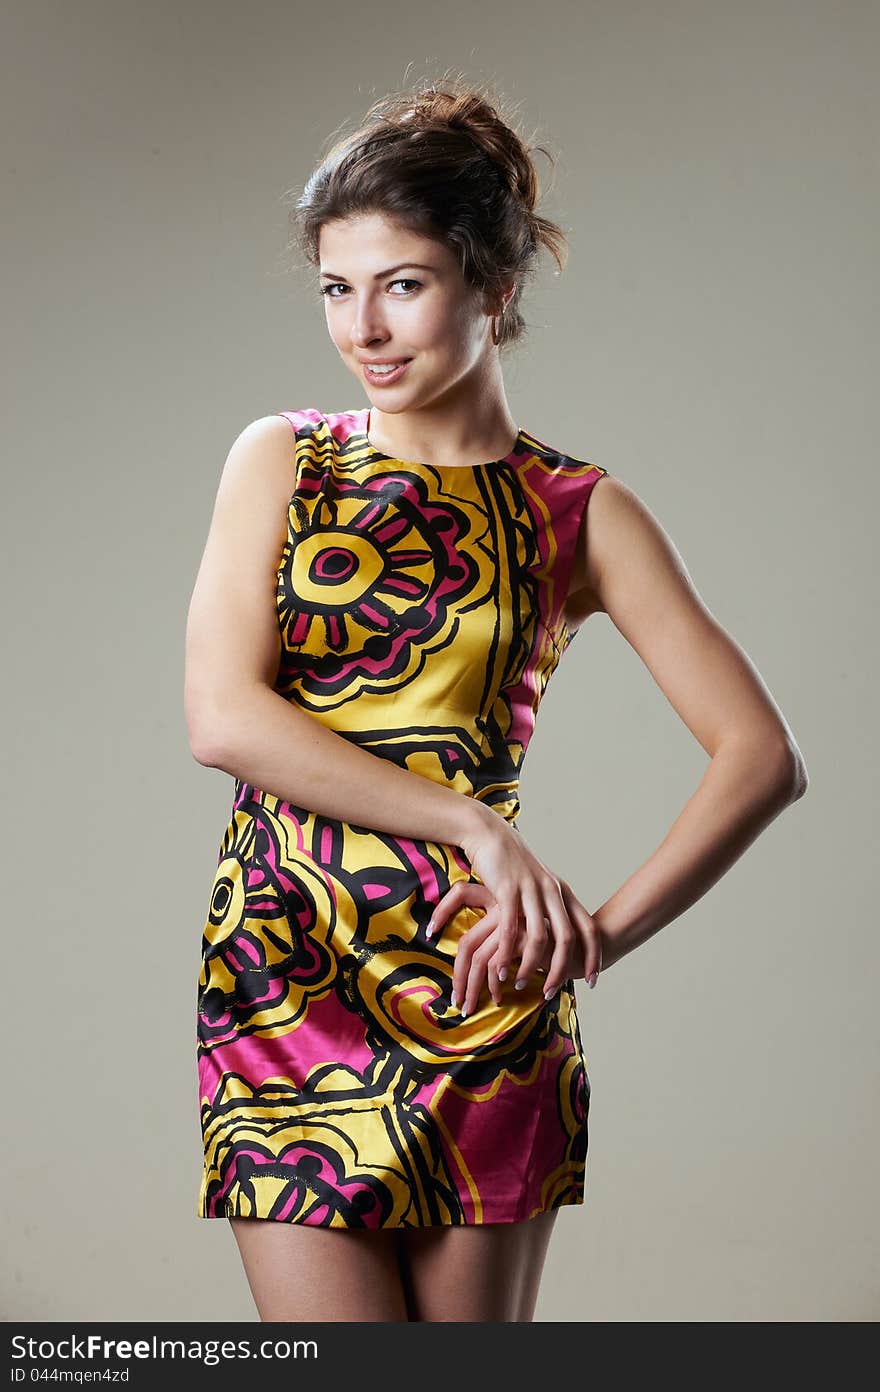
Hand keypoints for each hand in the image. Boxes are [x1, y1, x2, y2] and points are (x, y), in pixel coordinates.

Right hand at [426, 808, 602, 1013]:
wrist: (489, 834)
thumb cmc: (512, 863)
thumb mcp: (538, 884)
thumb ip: (549, 906)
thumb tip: (557, 933)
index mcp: (563, 892)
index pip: (588, 928)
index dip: (595, 955)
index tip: (594, 979)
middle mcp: (552, 891)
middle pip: (568, 937)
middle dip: (563, 968)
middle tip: (553, 992)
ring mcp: (531, 890)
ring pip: (539, 936)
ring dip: (532, 965)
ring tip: (520, 984)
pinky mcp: (508, 889)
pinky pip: (510, 928)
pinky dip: (507, 952)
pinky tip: (500, 970)